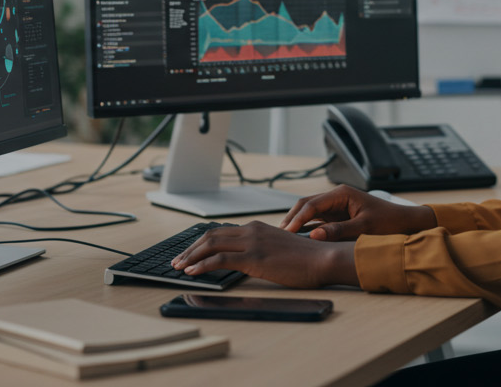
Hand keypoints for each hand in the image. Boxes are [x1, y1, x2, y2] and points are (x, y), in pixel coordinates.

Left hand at [170, 221, 356, 287]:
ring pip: (211, 245)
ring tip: (178, 267)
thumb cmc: (307, 259)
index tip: (189, 253)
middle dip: (190, 249)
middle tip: (177, 261)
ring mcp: (252, 243)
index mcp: (257, 227)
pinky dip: (202, 265)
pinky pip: (220, 259)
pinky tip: (192, 272)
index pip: (220, 232)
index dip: (201, 243)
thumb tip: (246, 261)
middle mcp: (252, 230)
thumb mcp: (278, 249)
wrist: (323, 259)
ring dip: (190, 257)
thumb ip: (261, 250)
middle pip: (211, 236)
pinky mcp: (254, 257)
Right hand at [278, 184, 435, 240]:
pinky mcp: (338, 217)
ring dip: (297, 224)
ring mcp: (336, 207)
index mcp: (342, 194)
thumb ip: (339, 231)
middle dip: (292, 218)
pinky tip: (297, 239)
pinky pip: (317, 221)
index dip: (297, 218)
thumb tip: (314, 236)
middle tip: (279, 235)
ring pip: (309, 213)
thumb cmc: (388, 222)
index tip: (286, 232)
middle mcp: (336, 198)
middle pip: (306, 205)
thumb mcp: (364, 228)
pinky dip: (306, 229)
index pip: (312, 204)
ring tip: (282, 238)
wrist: (406, 223)